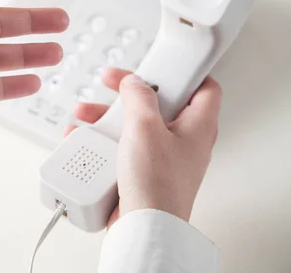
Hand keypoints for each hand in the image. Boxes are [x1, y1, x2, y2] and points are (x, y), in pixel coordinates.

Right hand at [65, 69, 221, 224]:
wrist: (144, 227)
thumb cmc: (157, 184)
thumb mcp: (145, 126)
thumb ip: (139, 96)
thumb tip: (134, 83)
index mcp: (198, 125)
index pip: (204, 87)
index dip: (184, 71)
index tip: (161, 63)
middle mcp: (184, 140)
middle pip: (160, 103)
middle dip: (130, 93)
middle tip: (113, 83)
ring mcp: (164, 156)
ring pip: (137, 124)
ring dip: (110, 116)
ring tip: (87, 114)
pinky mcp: (145, 171)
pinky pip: (125, 146)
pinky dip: (106, 140)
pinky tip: (86, 138)